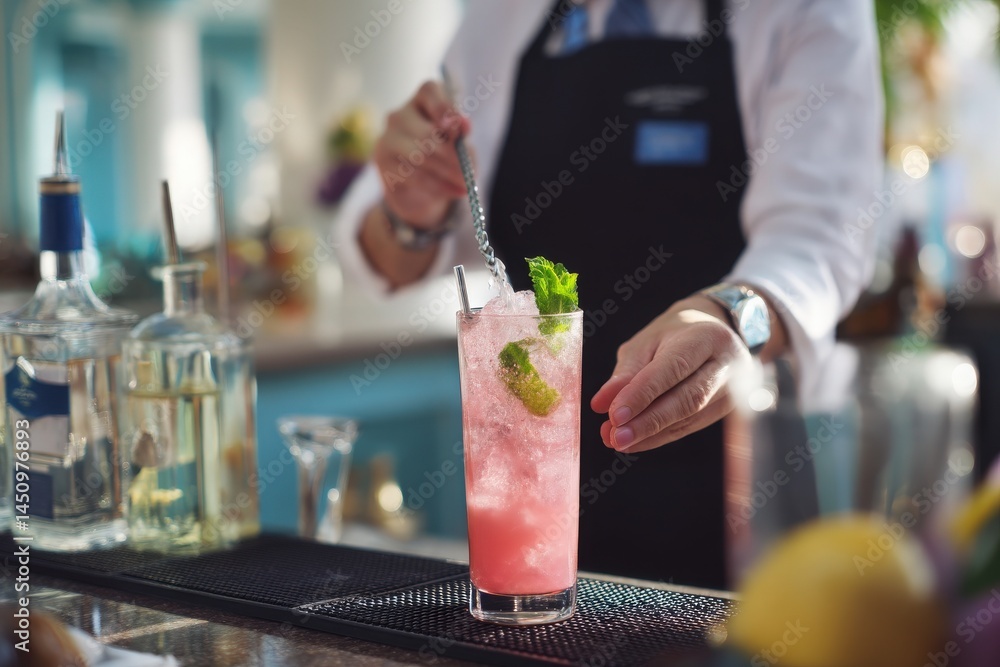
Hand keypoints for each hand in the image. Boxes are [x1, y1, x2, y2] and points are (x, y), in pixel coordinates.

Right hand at [373, 80, 470, 227]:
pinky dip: (439, 186)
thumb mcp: (458, 142)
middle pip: (427, 132)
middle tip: (471, 174)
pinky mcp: (382, 161)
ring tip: (466, 185)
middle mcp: (400, 114)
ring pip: (421, 156)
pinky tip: (455, 192)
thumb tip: (465, 124)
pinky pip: (414, 175)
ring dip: (448, 174)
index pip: (430, 91)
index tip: (463, 127)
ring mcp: (388, 137)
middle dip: (453, 157)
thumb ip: (461, 133)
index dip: (446, 108)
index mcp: (422, 99)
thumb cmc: (444, 154)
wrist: (418, 186)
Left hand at [590, 296, 750, 452]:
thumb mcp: (646, 342)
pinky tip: (636, 442)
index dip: (643, 395)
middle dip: (648, 422)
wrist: (712, 332)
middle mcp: (727, 365)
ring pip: (688, 419)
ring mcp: (732, 390)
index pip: (674, 369)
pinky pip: (689, 427)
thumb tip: (602, 405)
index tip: (614, 415)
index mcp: (706, 337)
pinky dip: (659, 437)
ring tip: (617, 440)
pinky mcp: (726, 410)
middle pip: (688, 399)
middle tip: (615, 437)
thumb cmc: (674, 335)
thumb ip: (626, 373)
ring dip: (650, 434)